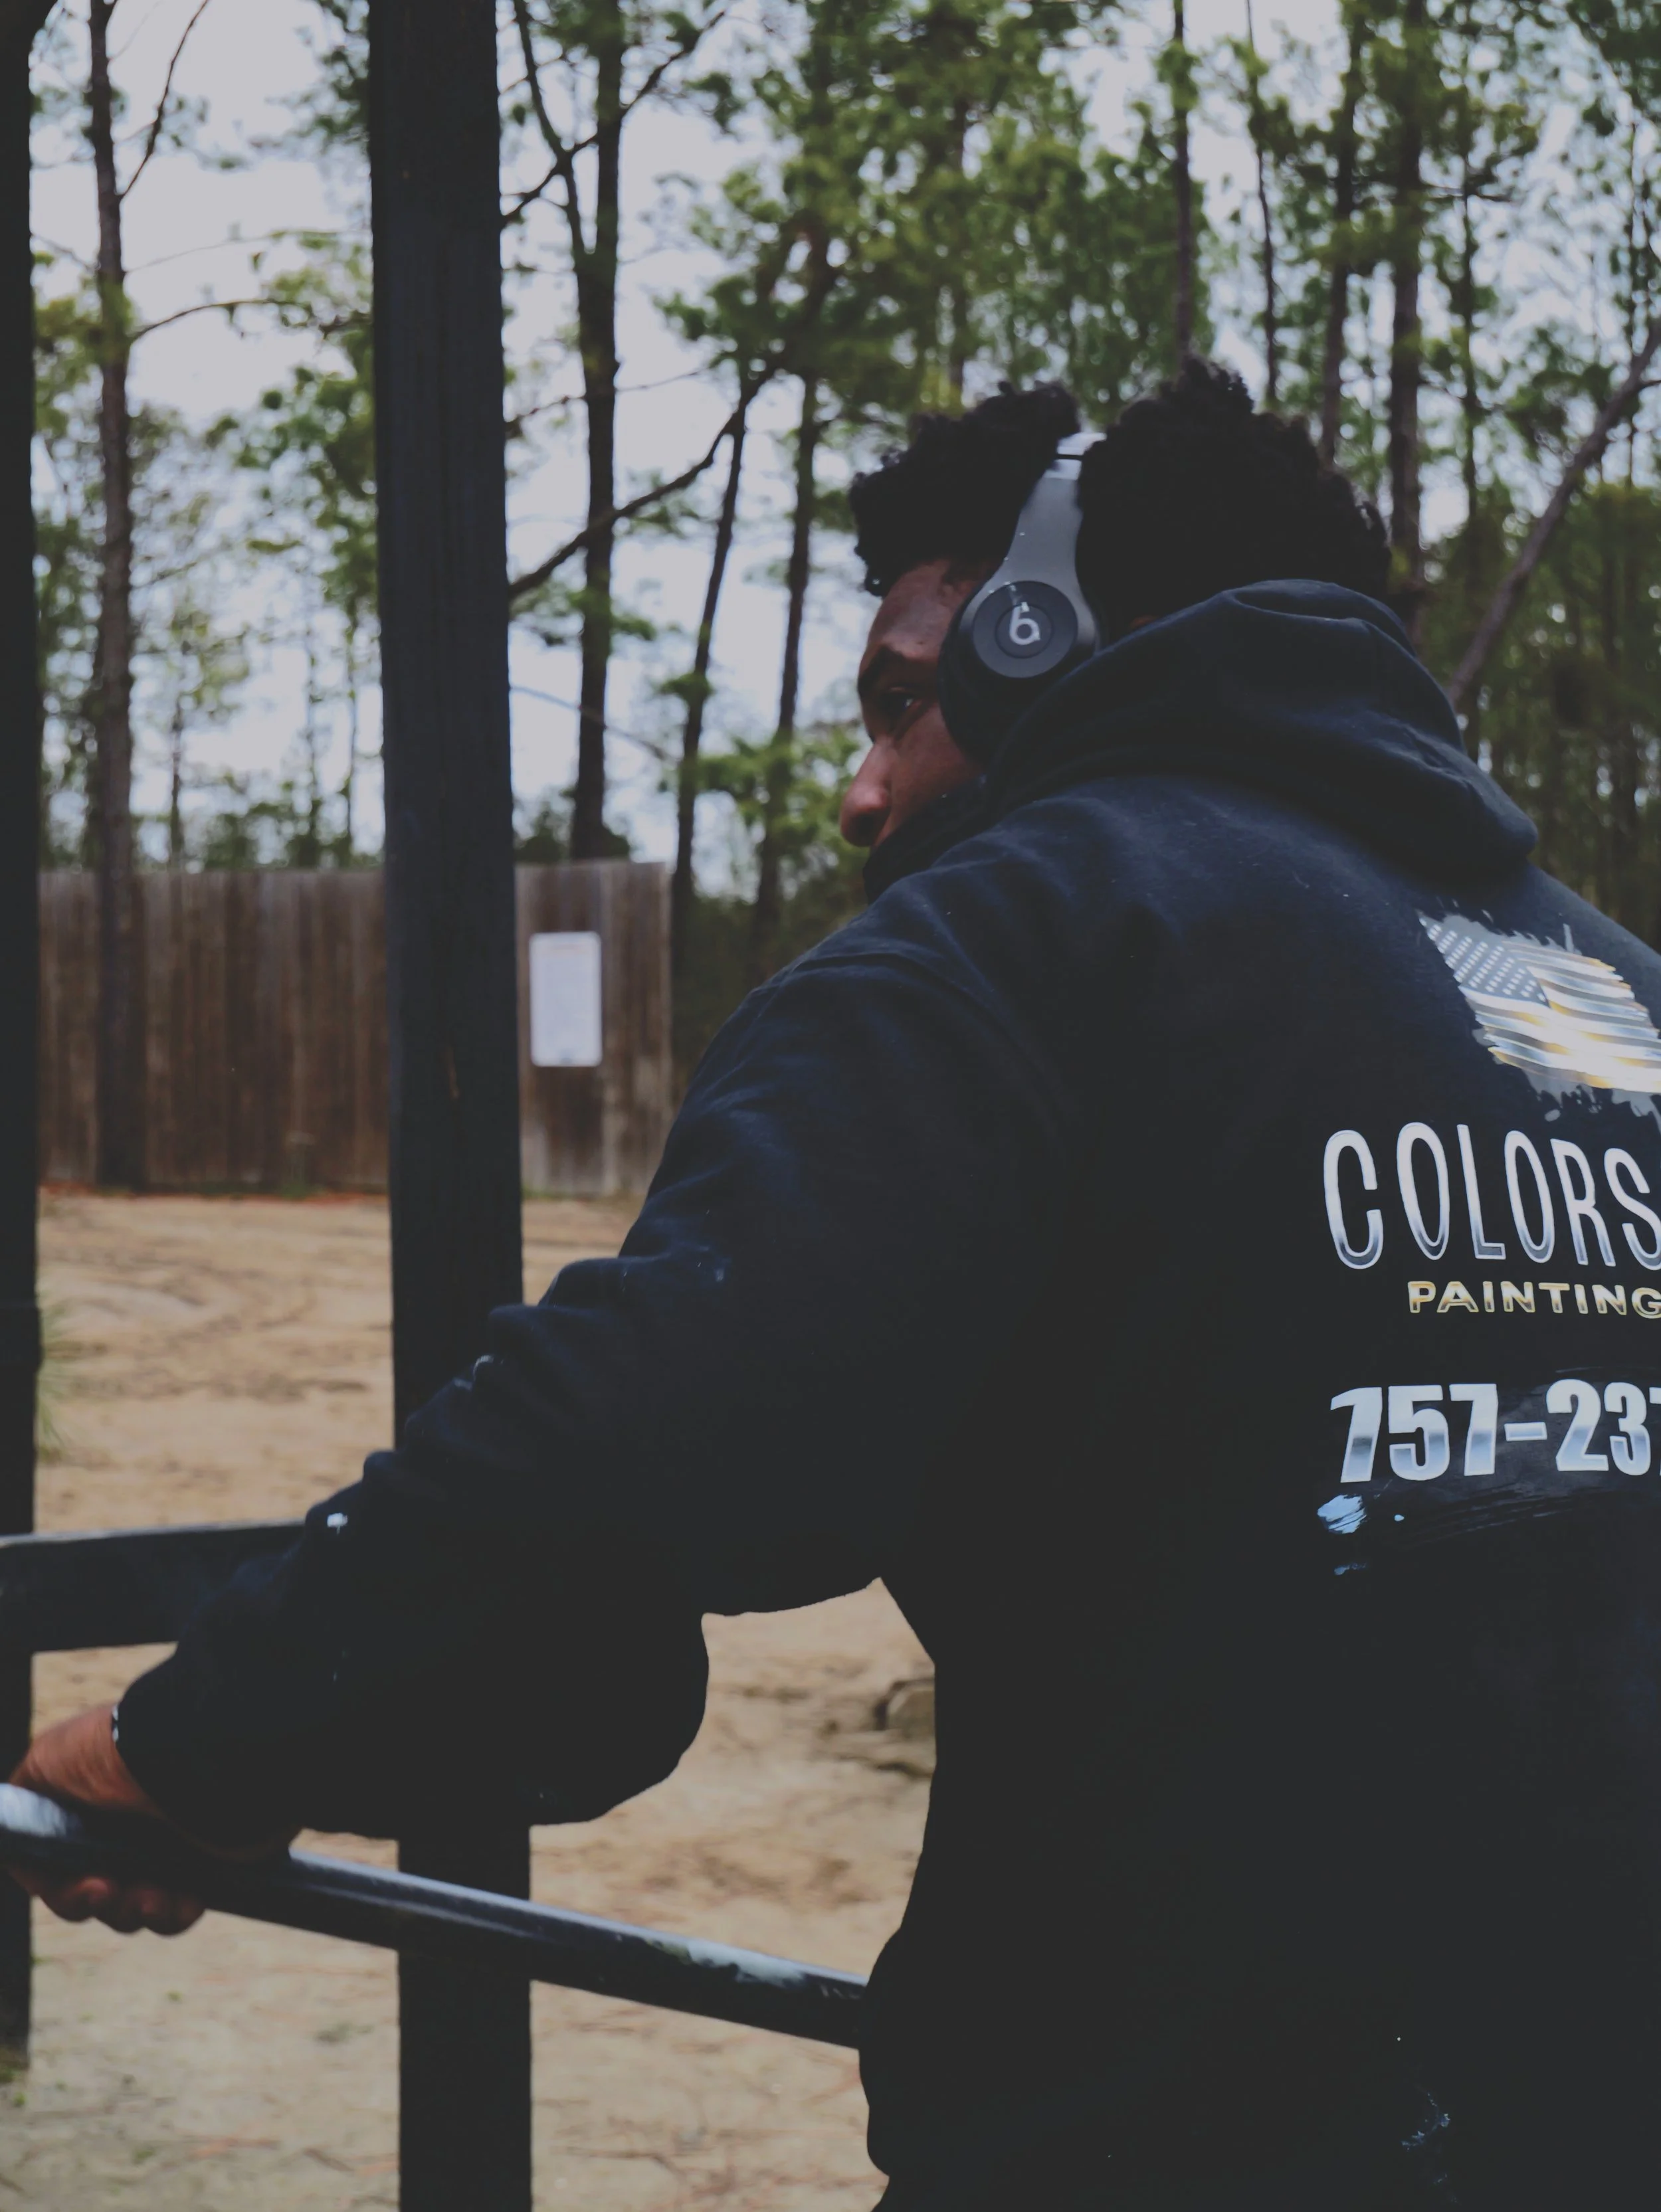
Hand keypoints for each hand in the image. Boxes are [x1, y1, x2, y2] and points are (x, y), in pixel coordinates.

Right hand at [8, 1705, 204, 1936]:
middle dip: (98, 1901)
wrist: (185, 1752)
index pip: (56, 1869)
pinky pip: (177, 1910)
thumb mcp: (46, 1761)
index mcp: (85, 1808)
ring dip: (135, 1911)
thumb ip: (25, 1796)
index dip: (61, 1887)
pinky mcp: (200, 1860)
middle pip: (92, 1894)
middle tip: (111, 1889)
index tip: (84, 1884)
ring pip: (132, 1908)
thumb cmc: (111, 1754)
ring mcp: (160, 1846)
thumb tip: (17, 1821)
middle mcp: (120, 1827)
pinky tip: (184, 1900)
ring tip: (152, 1895)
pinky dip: (174, 1913)